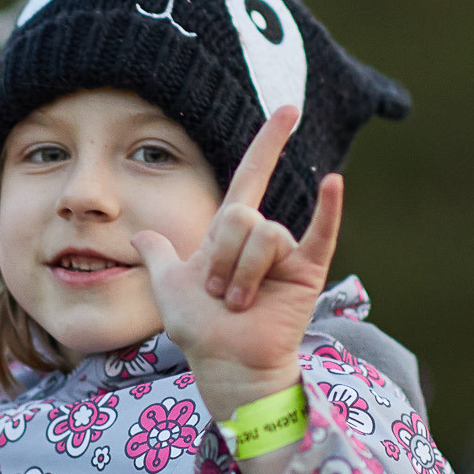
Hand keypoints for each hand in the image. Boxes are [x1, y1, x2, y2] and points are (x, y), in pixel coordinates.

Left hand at [130, 106, 343, 421]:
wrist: (223, 363)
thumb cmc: (199, 330)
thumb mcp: (167, 286)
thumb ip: (157, 255)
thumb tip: (140, 237)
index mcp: (231, 233)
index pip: (251, 176)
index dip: (268, 143)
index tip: (287, 110)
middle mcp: (262, 237)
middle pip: (241, 216)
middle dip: (222, 258)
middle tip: (219, 295)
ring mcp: (287, 254)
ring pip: (262, 236)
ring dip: (242, 275)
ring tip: (239, 304)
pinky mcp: (307, 272)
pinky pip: (320, 234)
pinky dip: (330, 209)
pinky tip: (334, 183)